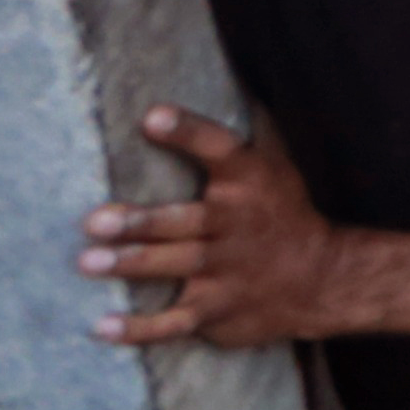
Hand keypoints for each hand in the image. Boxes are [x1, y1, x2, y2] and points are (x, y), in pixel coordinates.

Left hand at [82, 105, 344, 346]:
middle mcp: (237, 222)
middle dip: (141, 221)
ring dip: (132, 263)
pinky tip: (102, 327)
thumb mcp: (274, 167)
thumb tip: (229, 80)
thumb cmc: (282, 213)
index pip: (219, 148)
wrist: (321, 278)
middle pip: (184, 220)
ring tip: (88, 262)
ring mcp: (227, 269)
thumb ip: (239, 137)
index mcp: (250, 180)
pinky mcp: (216, 309)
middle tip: (95, 221)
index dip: (187, 131)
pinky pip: (174, 322)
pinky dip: (139, 329)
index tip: (151, 117)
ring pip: (176, 264)